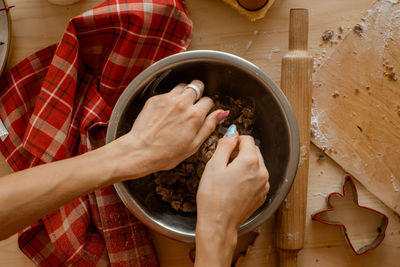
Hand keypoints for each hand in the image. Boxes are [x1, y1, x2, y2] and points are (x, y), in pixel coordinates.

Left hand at [112, 80, 228, 179]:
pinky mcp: (155, 99)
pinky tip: (166, 112)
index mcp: (195, 115)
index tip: (202, 113)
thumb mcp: (194, 144)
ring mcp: (168, 99)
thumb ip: (209, 126)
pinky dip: (170, 99)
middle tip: (193, 105)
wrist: (140, 151)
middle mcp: (183, 103)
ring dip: (184, 94)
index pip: (208, 101)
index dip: (206, 108)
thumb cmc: (166, 153)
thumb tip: (222, 114)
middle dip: (197, 94)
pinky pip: (167, 93)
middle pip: (197, 86)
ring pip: (183, 86)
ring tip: (179, 107)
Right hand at [195, 128, 268, 266]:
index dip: (234, 140)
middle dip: (240, 152)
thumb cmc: (213, 197)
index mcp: (250, 161)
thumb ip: (225, 145)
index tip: (225, 147)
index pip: (247, 139)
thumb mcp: (214, 165)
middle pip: (254, 151)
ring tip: (228, 176)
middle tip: (224, 163)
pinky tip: (234, 186)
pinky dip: (248, 177)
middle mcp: (262, 172)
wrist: (218, 224)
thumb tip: (232, 132)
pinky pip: (257, 178)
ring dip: (245, 164)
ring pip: (257, 164)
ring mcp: (263, 185)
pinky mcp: (261, 195)